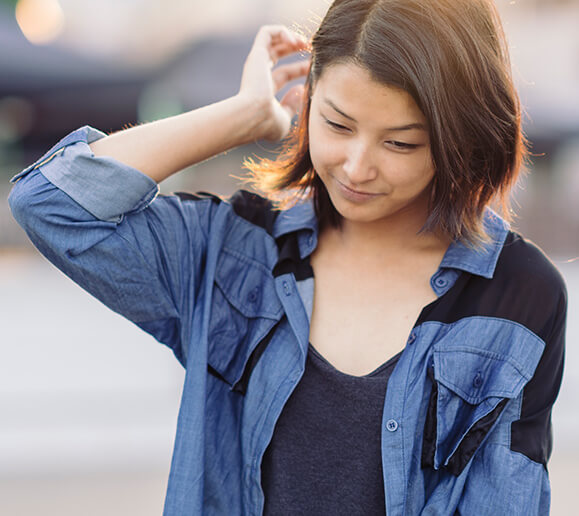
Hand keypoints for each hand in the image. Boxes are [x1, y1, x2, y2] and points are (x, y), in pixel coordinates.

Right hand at [239, 25, 309, 141]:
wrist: (253, 117)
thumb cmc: (267, 123)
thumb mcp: (284, 119)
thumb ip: (291, 106)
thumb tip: (299, 91)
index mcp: (265, 90)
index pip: (284, 74)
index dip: (300, 68)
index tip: (314, 67)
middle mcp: (260, 74)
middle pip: (278, 54)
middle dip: (295, 48)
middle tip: (311, 48)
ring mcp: (257, 63)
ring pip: (271, 40)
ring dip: (290, 36)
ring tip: (305, 42)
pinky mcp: (256, 54)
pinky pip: (267, 32)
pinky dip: (282, 31)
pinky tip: (295, 41)